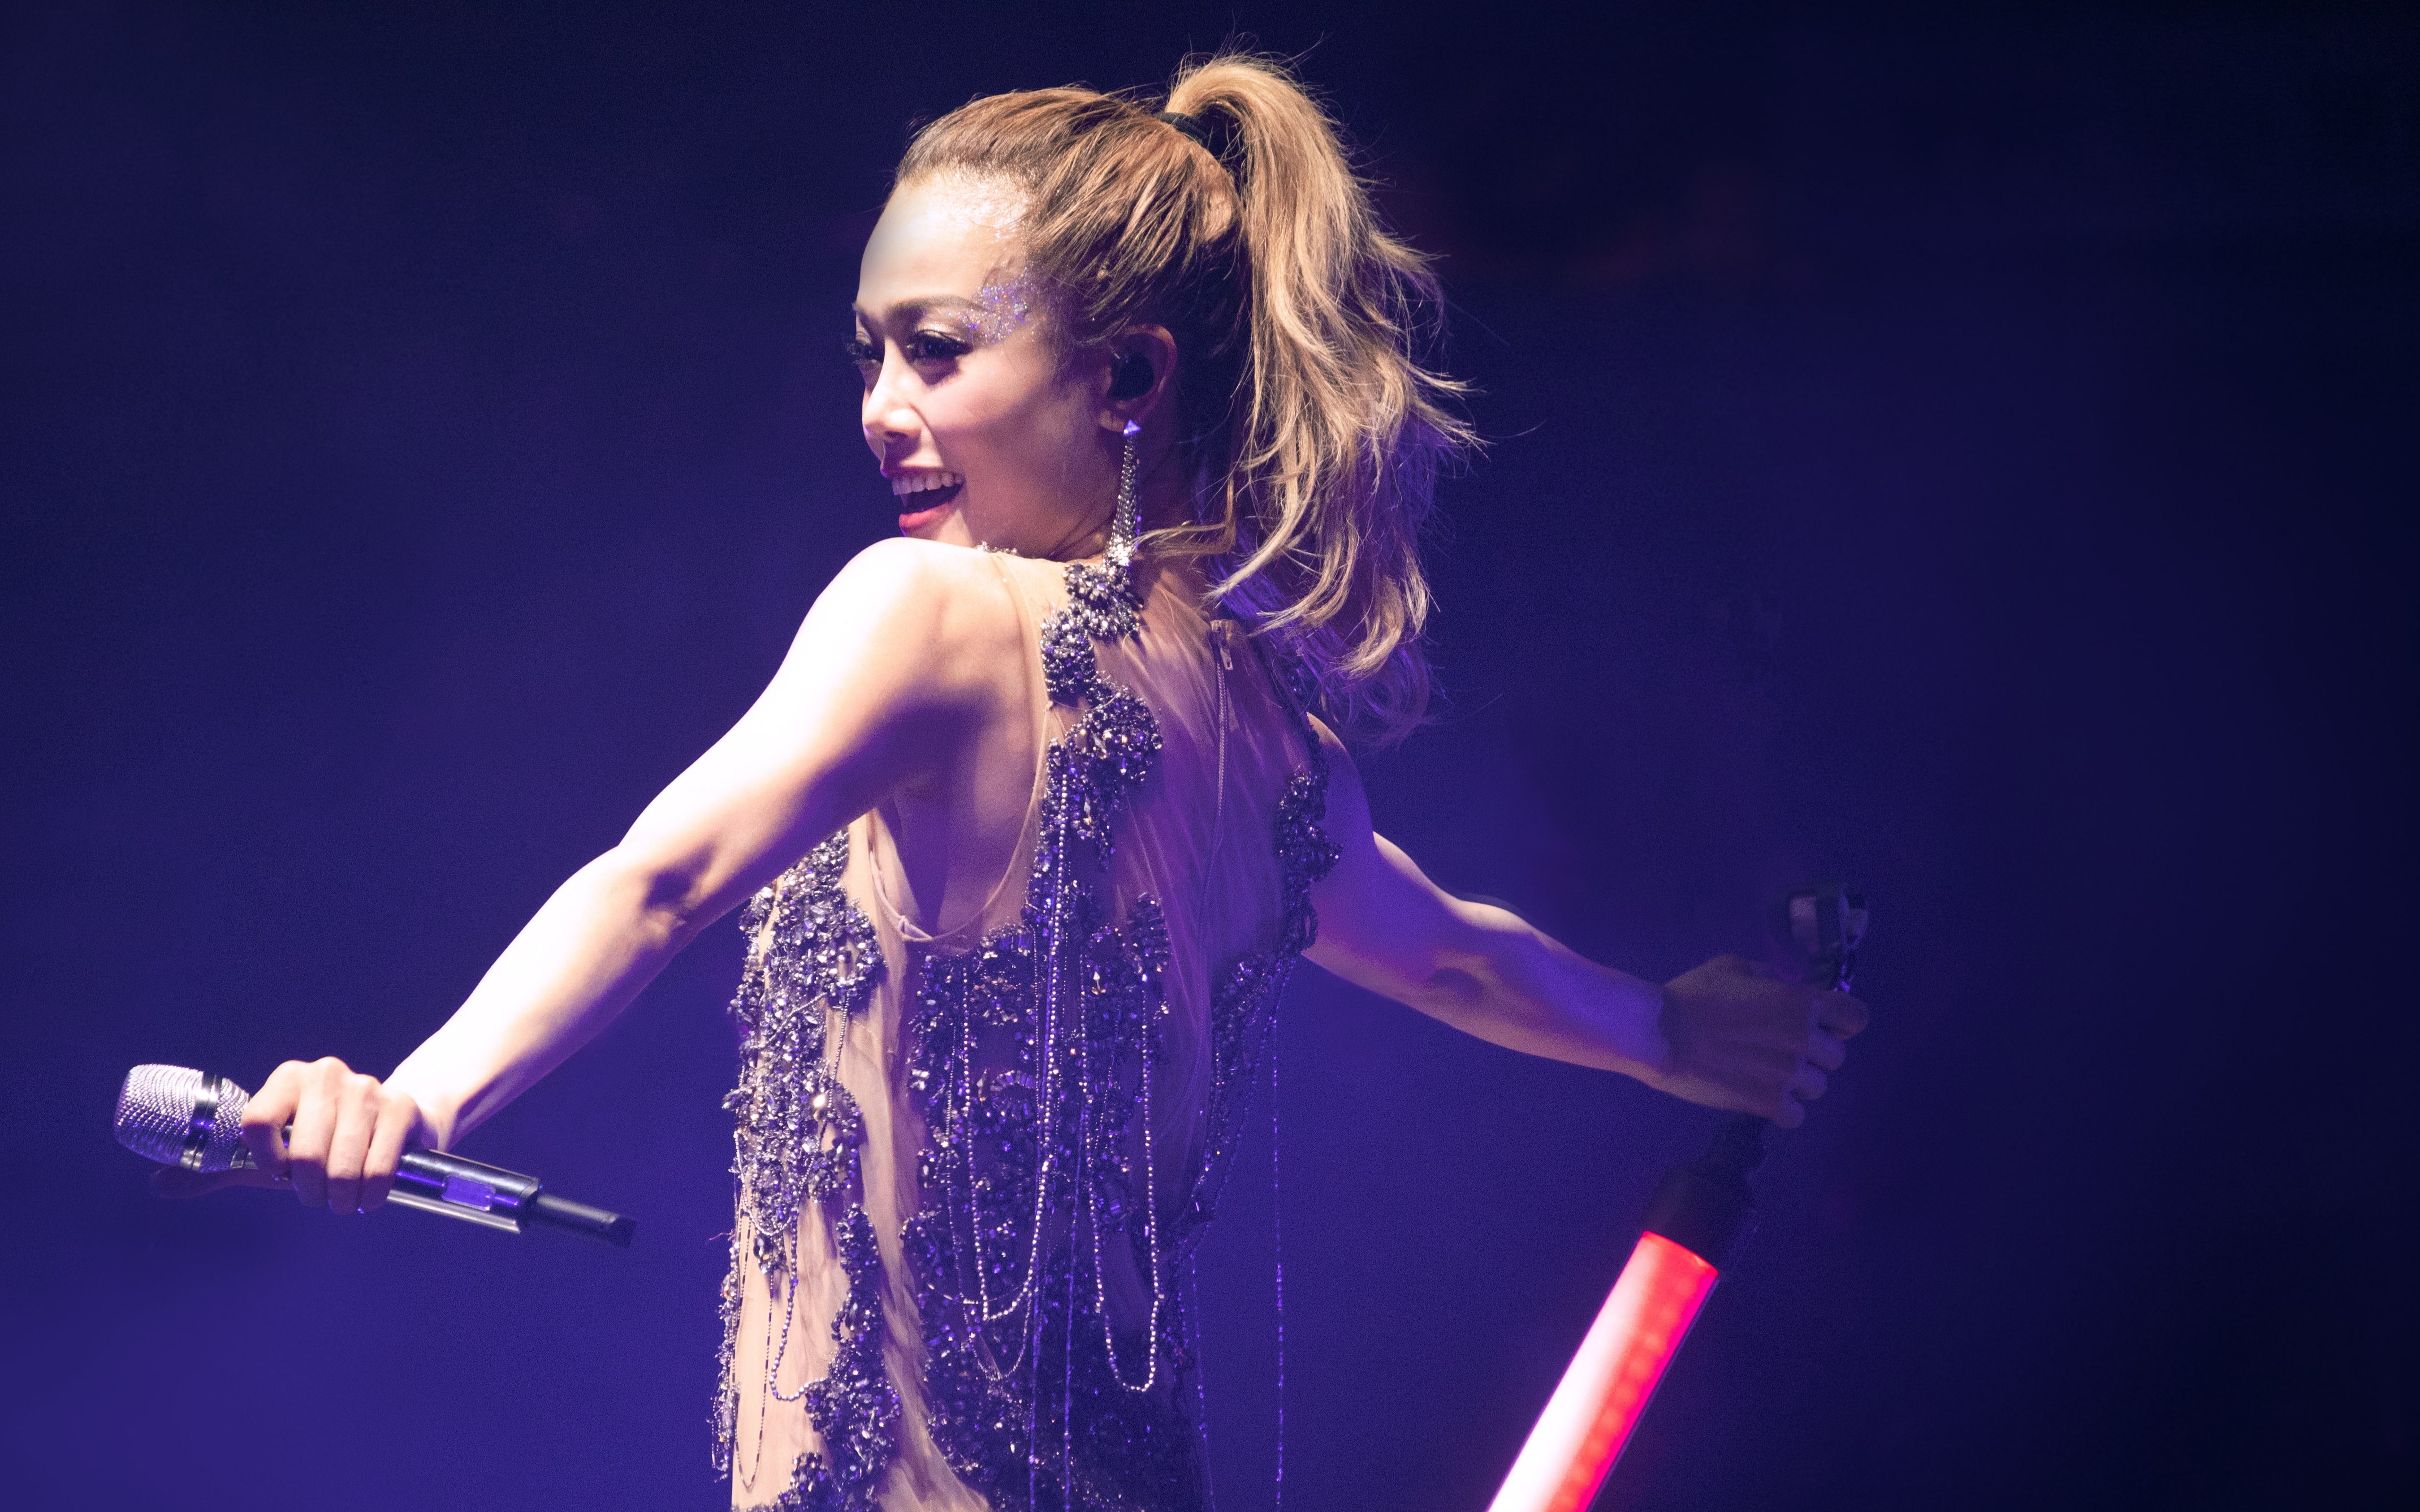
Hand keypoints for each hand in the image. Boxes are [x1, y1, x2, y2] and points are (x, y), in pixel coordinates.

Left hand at [150, 1056, 431, 1212]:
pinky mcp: (401, 1109)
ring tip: (343, 1198)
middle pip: (304, 1153)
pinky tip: (368, 1195)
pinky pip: (378, 1169)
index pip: (258, 1122)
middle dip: (309, 1190)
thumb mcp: (272, 1151)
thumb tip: (156, 1183)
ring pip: (341, 1167)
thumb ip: (221, 1166)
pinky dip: (370, 1196)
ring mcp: (368, 1089)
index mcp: (289, 1078)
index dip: (266, 1160)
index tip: (278, 1172)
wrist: (397, 1120)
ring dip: (340, 1198)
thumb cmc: (323, 1139)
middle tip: (315, 1195)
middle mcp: (327, 1074)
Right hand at [1646, 954, 1868, 1127]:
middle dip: (1814, 1054)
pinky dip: (1782, 1110)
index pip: (1857, 1017)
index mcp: (1800, 1002)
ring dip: (1797, 1082)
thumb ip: (1769, 977)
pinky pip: (1797, 1116)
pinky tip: (1760, 1097)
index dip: (1842, 1022)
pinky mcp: (1769, 1104)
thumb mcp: (1733, 967)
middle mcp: (1804, 1039)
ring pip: (1818, 1087)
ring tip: (1766, 1075)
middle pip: (1836, 1057)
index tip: (1822, 1024)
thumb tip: (1786, 986)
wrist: (1660, 1034)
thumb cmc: (1693, 995)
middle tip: (1781, 1050)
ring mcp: (1789, 1074)